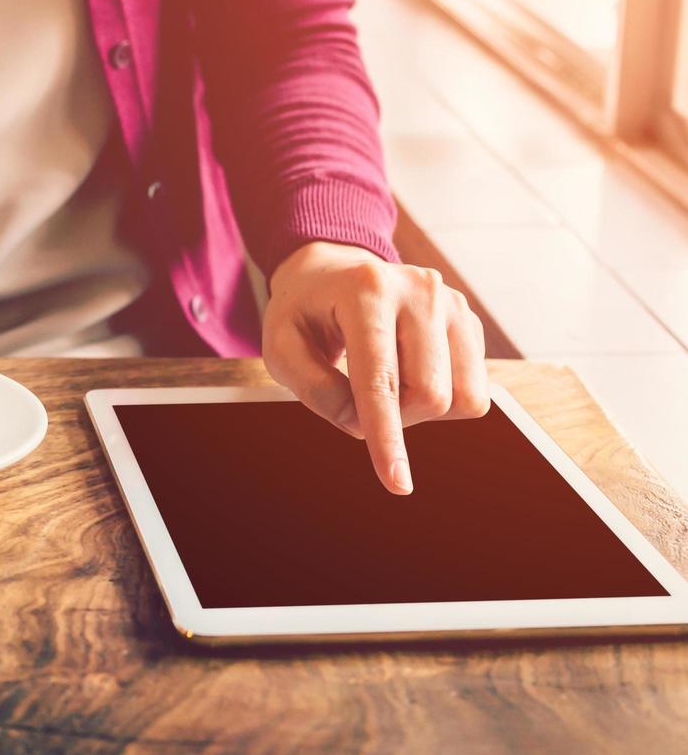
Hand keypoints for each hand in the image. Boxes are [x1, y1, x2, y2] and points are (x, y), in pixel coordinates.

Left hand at [262, 241, 489, 494]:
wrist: (333, 271)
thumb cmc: (304, 312)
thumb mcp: (281, 347)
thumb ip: (313, 389)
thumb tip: (360, 424)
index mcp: (365, 290)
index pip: (380, 379)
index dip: (386, 436)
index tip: (397, 483)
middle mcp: (418, 290)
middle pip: (429, 395)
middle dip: (394, 419)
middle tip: (358, 398)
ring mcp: (450, 302)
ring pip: (459, 398)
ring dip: (417, 411)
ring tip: (384, 381)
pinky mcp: (468, 319)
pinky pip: (473, 391)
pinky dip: (439, 399)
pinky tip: (407, 373)